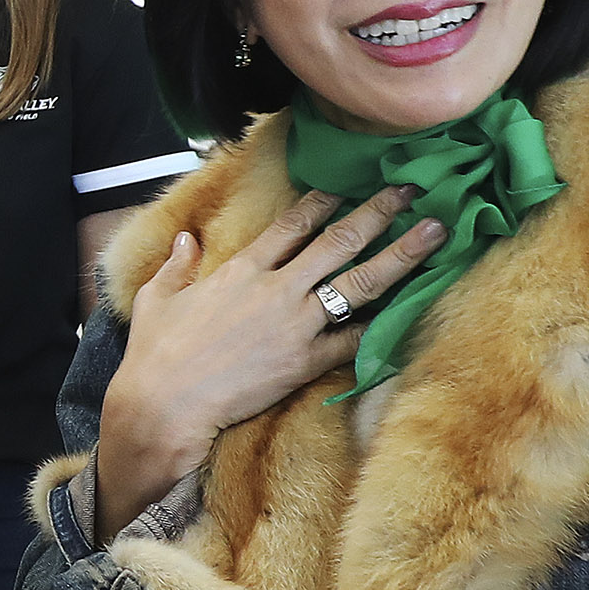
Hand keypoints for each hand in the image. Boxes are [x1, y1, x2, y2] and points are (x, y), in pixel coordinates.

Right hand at [95, 190, 445, 530]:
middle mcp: (277, 289)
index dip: (324, 201)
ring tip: (435, 233)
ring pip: (359, 283)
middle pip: (338, 242)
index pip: (293, 225)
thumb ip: (176, 266)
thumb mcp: (156, 299)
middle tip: (411, 190)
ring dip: (401, 255)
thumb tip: (185, 241)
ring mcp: (296, 326)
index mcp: (242, 269)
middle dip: (378, 212)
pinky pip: (353, 340)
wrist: (165, 405)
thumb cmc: (154, 354)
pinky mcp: (304, 362)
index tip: (349, 184)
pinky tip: (410, 309)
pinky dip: (381, 326)